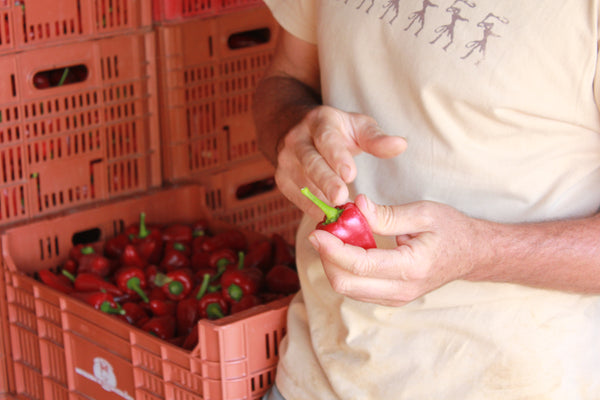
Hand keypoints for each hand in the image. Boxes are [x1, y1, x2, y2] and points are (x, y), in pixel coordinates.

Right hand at [275, 105, 406, 220]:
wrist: (299, 132)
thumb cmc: (338, 132)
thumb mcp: (358, 127)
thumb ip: (377, 139)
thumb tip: (400, 145)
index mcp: (318, 122)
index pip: (326, 139)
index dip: (337, 157)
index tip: (351, 175)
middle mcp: (296, 140)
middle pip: (310, 162)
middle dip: (325, 181)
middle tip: (340, 198)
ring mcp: (285, 161)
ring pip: (302, 183)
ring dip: (321, 200)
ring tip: (341, 213)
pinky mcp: (282, 180)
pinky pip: (298, 198)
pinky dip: (314, 209)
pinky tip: (330, 218)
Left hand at [307, 195, 490, 305]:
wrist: (472, 254)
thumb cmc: (451, 230)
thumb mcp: (423, 213)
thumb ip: (386, 214)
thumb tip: (355, 207)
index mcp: (410, 268)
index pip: (359, 265)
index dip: (332, 249)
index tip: (318, 231)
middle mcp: (401, 290)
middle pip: (345, 284)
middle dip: (327, 257)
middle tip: (323, 230)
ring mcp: (395, 298)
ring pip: (347, 289)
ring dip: (333, 263)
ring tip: (334, 235)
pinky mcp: (390, 298)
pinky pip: (356, 289)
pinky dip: (344, 269)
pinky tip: (346, 247)